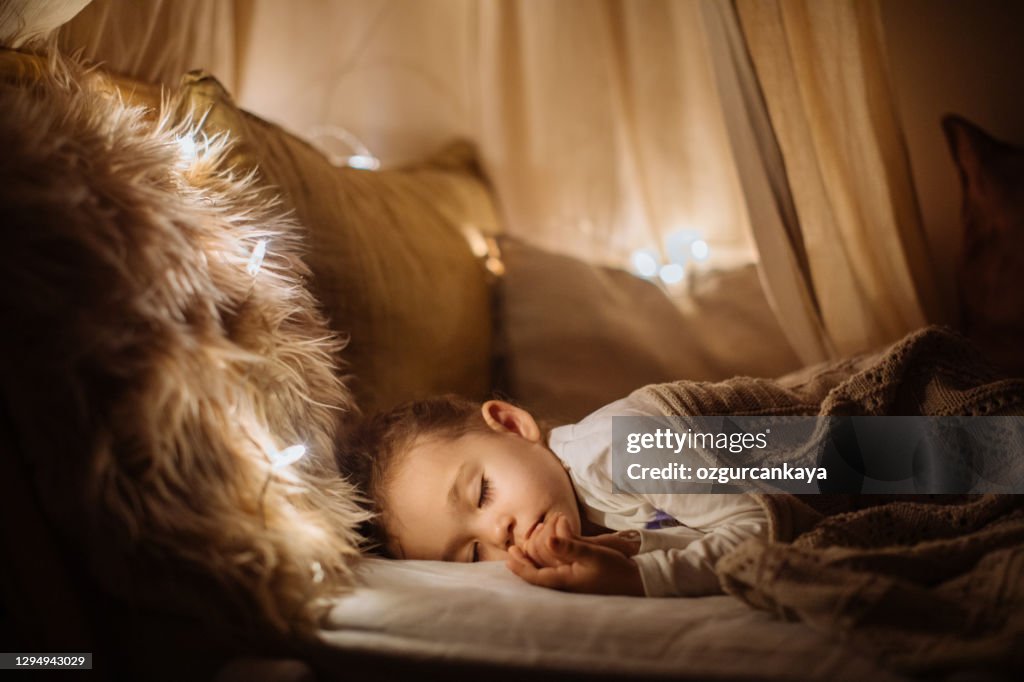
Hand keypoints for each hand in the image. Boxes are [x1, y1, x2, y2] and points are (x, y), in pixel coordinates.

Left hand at [506, 515, 644, 595]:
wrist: (637, 580)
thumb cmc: (615, 569)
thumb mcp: (592, 555)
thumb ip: (570, 547)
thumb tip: (548, 541)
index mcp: (565, 580)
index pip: (534, 576)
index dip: (520, 567)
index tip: (509, 555)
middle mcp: (566, 583)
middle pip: (537, 574)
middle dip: (525, 560)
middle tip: (515, 546)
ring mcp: (573, 582)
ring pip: (546, 571)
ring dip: (536, 557)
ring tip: (529, 543)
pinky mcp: (580, 578)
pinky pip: (557, 569)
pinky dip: (549, 558)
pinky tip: (551, 548)